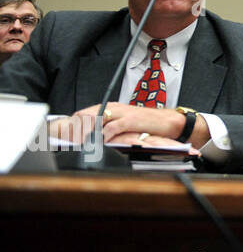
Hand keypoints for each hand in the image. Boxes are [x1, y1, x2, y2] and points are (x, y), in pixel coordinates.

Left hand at [68, 103, 183, 142]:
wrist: (168, 122)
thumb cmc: (146, 124)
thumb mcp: (124, 123)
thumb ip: (108, 126)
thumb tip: (91, 137)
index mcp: (110, 107)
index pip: (83, 113)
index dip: (72, 125)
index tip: (64, 137)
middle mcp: (113, 108)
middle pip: (85, 116)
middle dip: (74, 129)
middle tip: (67, 142)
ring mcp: (121, 113)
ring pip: (95, 120)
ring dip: (85, 133)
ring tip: (78, 144)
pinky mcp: (129, 120)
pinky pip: (110, 128)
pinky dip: (102, 136)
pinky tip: (99, 143)